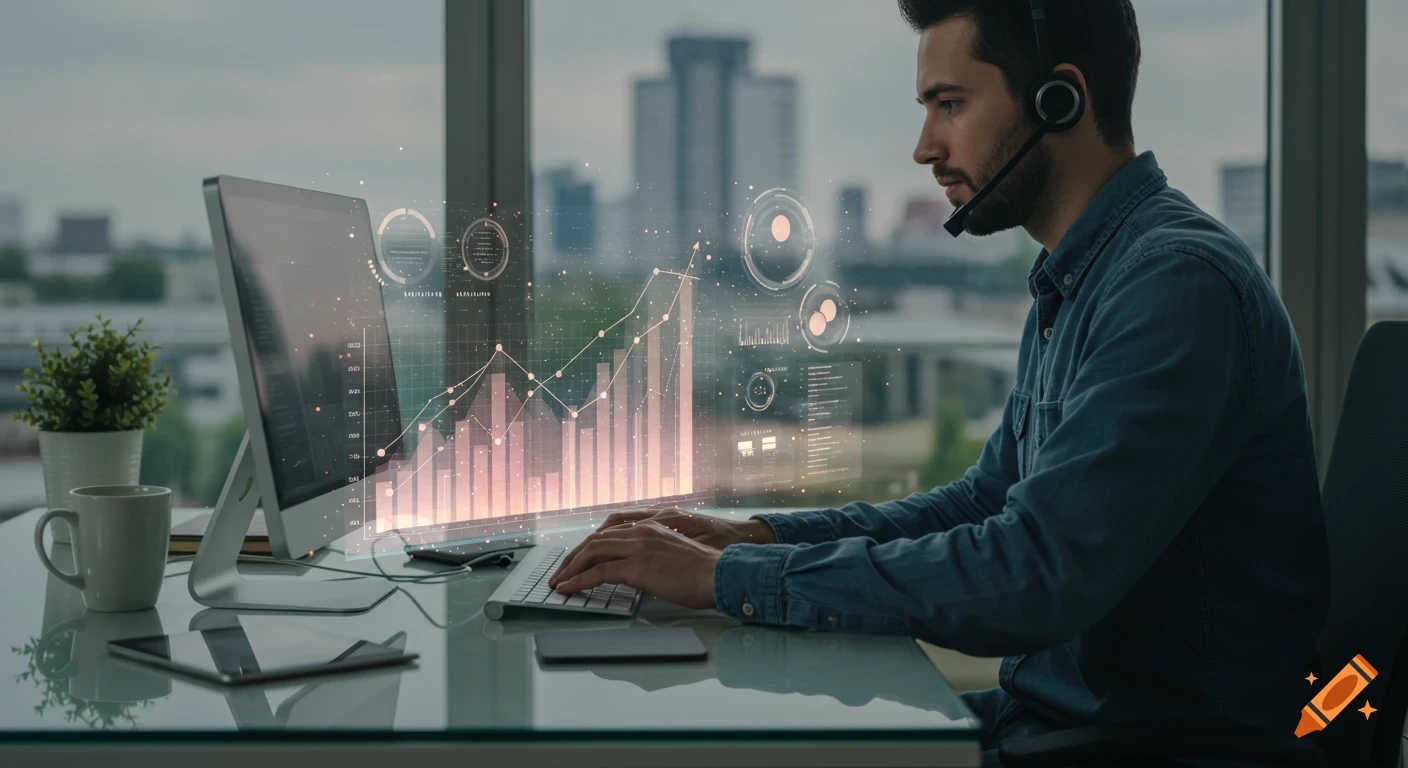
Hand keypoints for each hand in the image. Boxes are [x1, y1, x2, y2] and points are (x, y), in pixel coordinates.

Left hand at [548, 520, 720, 609]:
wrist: (718, 574)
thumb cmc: (703, 571)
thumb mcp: (674, 555)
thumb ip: (654, 555)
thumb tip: (639, 571)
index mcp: (650, 527)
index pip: (609, 533)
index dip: (589, 546)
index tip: (577, 560)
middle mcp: (641, 531)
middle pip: (595, 540)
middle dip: (573, 557)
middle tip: (560, 572)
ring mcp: (638, 546)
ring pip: (592, 552)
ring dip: (571, 568)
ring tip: (558, 582)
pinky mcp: (637, 566)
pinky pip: (598, 572)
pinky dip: (579, 580)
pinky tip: (569, 588)